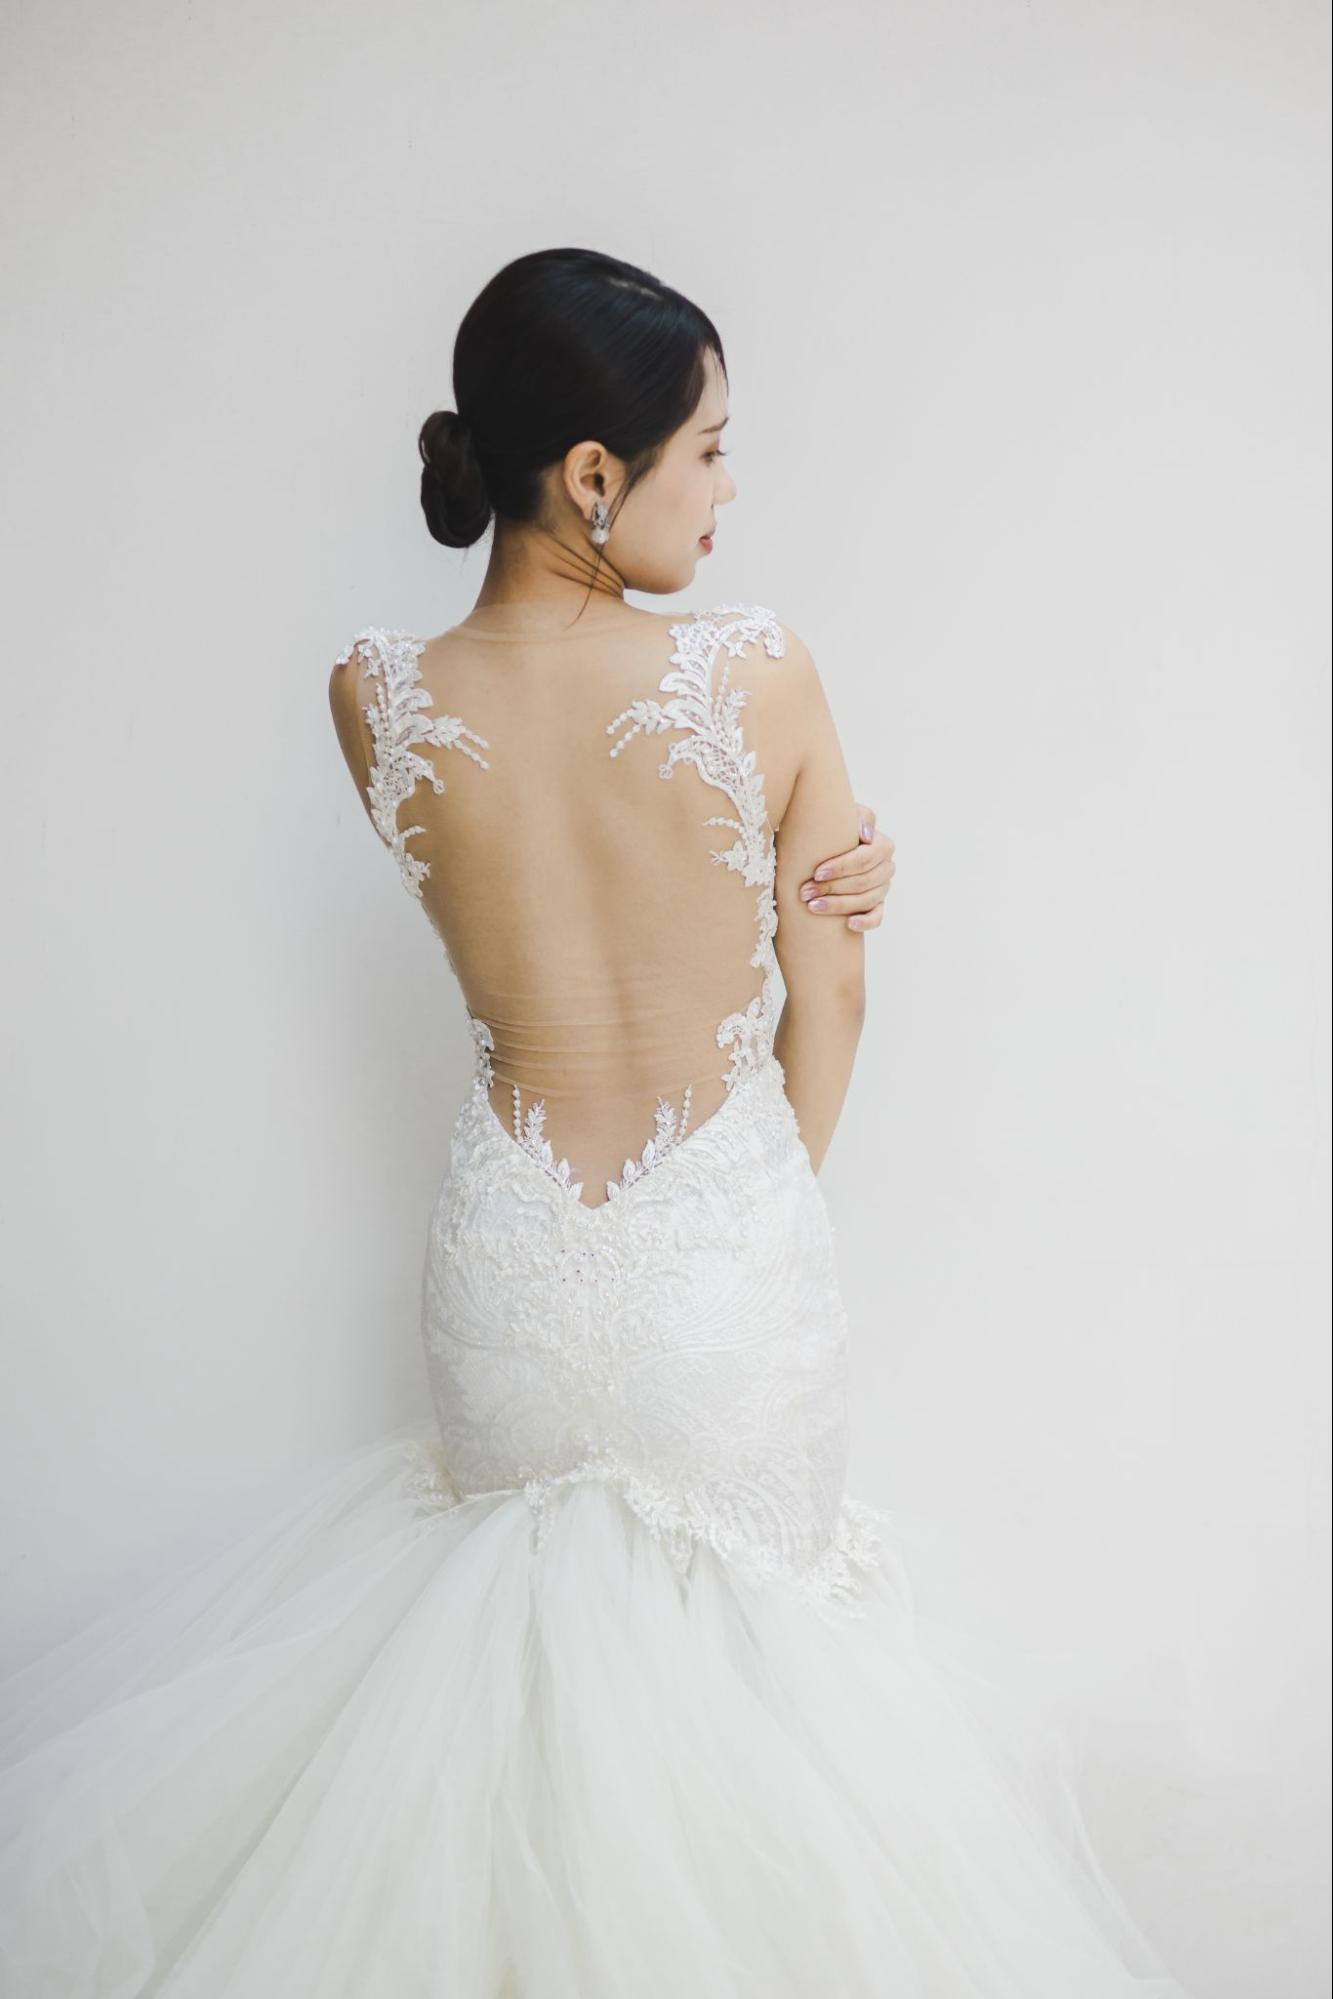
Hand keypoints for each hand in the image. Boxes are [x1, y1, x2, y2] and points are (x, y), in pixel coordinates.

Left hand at [798, 803, 895, 931]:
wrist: (829, 843)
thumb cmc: (834, 827)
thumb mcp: (844, 814)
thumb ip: (858, 817)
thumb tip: (866, 835)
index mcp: (883, 845)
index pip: (865, 859)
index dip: (841, 867)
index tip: (817, 872)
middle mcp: (886, 867)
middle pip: (863, 882)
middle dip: (832, 888)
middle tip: (805, 892)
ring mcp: (883, 887)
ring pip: (866, 901)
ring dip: (838, 905)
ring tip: (812, 906)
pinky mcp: (878, 905)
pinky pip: (877, 917)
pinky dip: (865, 922)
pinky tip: (849, 924)